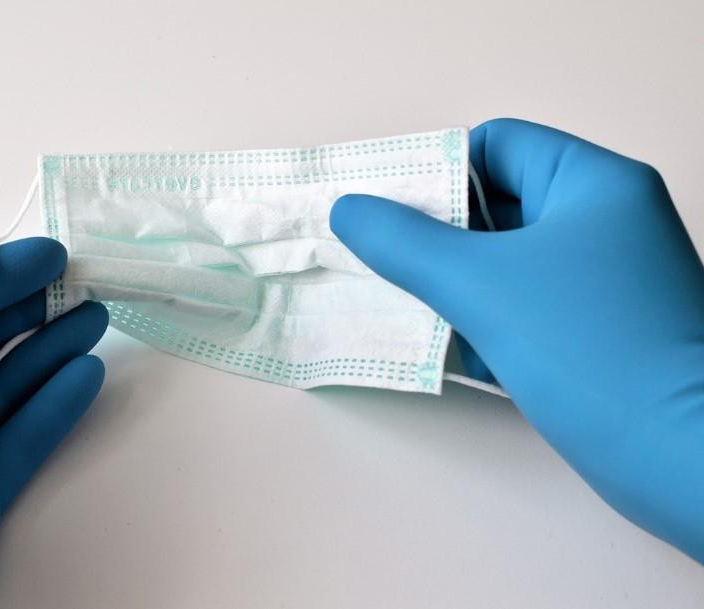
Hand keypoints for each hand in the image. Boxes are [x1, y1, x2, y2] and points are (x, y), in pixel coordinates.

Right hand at [330, 118, 703, 563]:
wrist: (685, 462)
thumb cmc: (587, 349)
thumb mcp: (481, 286)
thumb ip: (405, 244)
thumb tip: (349, 209)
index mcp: (593, 183)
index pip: (498, 145)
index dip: (435, 169)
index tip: (380, 207)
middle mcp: (604, 222)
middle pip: (497, 206)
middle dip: (432, 235)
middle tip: (372, 257)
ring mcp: (603, 283)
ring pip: (505, 264)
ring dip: (449, 284)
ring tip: (391, 303)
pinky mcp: (596, 336)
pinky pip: (522, 309)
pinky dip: (480, 323)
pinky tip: (437, 348)